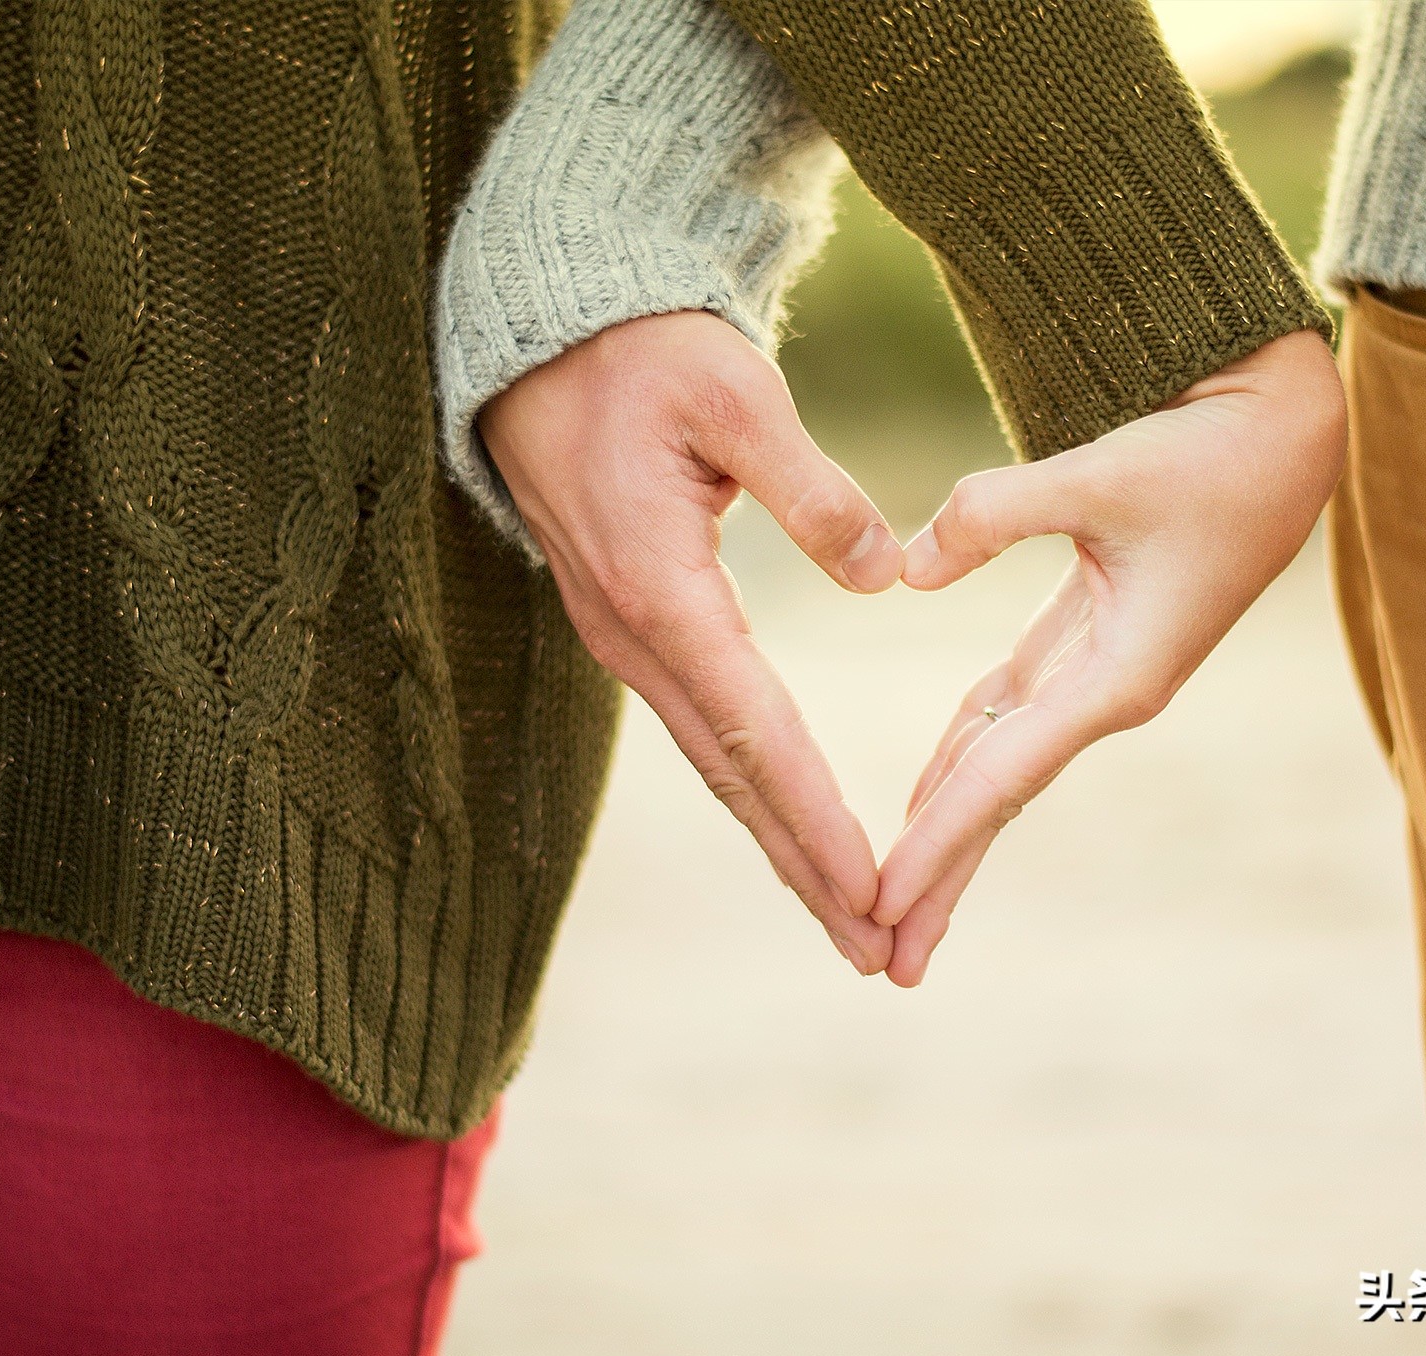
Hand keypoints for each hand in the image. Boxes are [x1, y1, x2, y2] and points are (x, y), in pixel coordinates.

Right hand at [476, 311, 903, 972]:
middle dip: (805, 868)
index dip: (816, 815)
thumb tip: (884, 575)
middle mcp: (633, 633)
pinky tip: (790, 824)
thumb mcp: (734, 394)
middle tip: (875, 949)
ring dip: (780, 842)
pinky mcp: (631, 623)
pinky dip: (753, 786)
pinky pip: (701, 725)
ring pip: (715, 762)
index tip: (872, 887)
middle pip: (733, 776)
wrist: (541, 337)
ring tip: (847, 914)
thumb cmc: (641, 353)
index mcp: (661, 588)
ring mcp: (624, 636)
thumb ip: (811, 488)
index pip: (755, 729)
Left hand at [876, 329, 1346, 984]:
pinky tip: (924, 796)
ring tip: (892, 902)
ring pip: (1000, 765)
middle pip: (999, 800)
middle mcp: (1107, 693)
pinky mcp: (1090, 639)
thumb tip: (904, 571)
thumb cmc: (1210, 454)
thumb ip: (994, 515)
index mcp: (1119, 678)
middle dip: (941, 879)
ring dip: (947, 830)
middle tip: (882, 960)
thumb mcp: (1101, 473)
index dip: (936, 842)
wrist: (1286, 432)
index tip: (879, 904)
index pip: (1002, 778)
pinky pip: (1010, 715)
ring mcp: (1099, 672)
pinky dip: (962, 756)